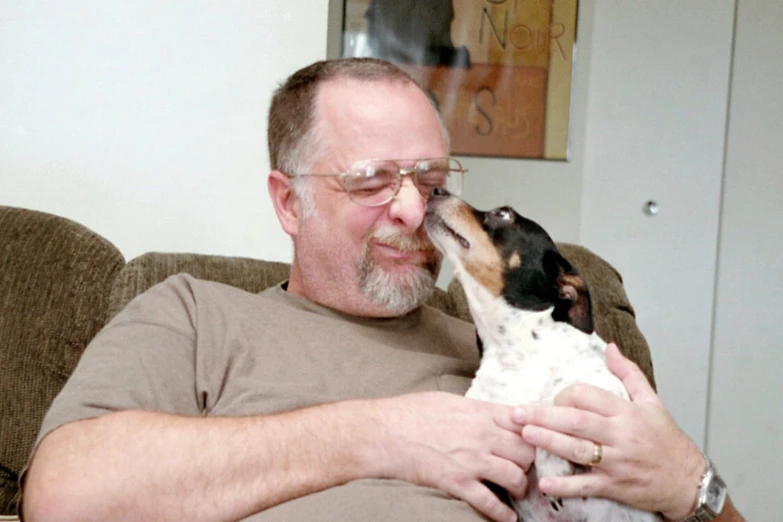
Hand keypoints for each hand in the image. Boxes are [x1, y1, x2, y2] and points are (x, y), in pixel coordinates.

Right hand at [366, 391, 533, 521]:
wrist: (383, 432)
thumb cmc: (410, 412)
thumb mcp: (448, 400)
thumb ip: (475, 409)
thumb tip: (490, 414)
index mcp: (480, 412)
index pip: (524, 421)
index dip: (534, 432)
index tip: (535, 441)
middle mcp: (481, 435)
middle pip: (526, 451)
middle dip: (530, 461)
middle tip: (526, 467)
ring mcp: (471, 459)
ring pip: (516, 476)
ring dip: (520, 486)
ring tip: (517, 490)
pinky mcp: (457, 482)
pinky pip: (490, 502)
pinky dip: (502, 514)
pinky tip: (507, 517)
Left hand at [513, 343, 704, 520]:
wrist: (688, 482)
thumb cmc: (667, 441)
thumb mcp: (652, 402)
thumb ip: (628, 373)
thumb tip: (609, 347)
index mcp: (627, 412)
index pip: (589, 396)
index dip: (565, 395)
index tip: (551, 398)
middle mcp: (621, 436)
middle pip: (576, 422)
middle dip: (543, 416)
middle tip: (516, 413)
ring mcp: (617, 463)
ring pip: (577, 451)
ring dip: (548, 443)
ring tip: (524, 435)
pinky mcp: (615, 486)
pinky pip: (587, 485)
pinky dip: (565, 485)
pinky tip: (544, 482)